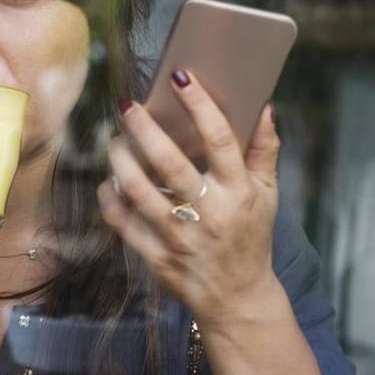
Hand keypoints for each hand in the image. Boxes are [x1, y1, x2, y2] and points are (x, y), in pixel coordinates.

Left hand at [96, 71, 286, 332]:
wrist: (237, 298)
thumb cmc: (250, 236)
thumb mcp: (267, 195)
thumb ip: (263, 151)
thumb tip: (264, 107)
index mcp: (239, 193)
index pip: (221, 141)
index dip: (201, 106)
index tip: (181, 77)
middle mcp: (210, 214)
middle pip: (170, 164)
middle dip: (144, 130)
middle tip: (127, 105)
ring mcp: (180, 237)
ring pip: (139, 192)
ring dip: (120, 161)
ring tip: (114, 140)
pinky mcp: (157, 257)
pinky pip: (123, 223)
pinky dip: (109, 199)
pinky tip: (107, 181)